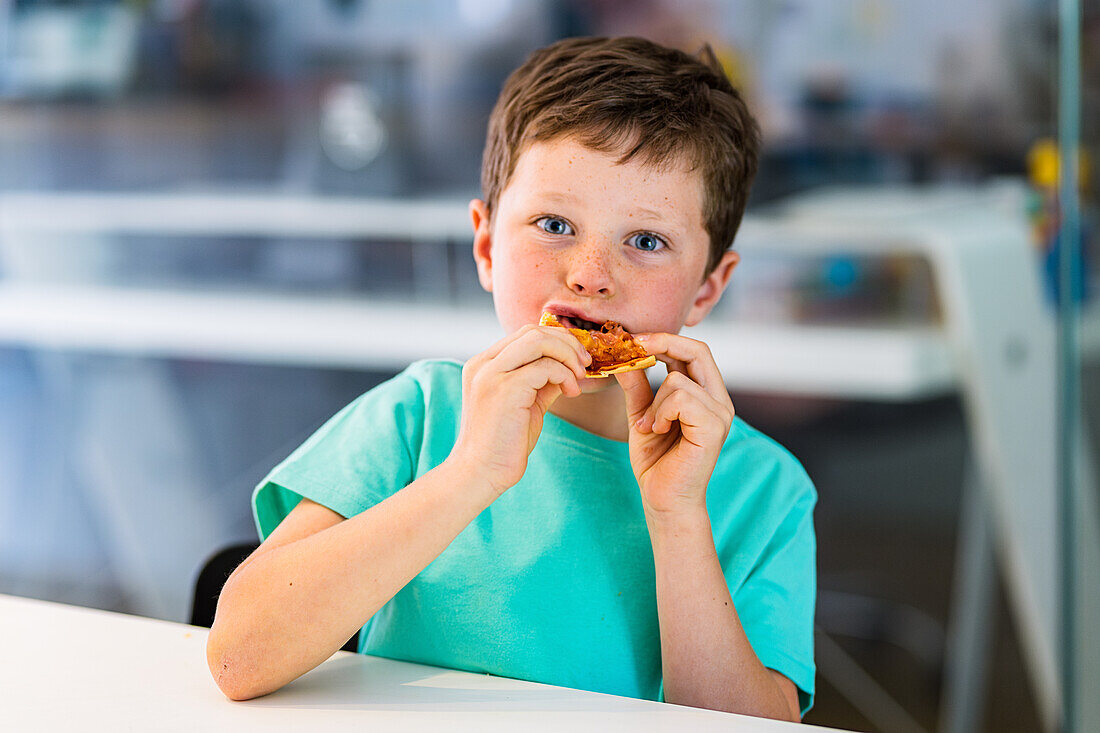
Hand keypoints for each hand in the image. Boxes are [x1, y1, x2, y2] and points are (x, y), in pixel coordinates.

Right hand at [451, 324, 590, 495]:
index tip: (578, 358)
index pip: (526, 333)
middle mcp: (483, 363)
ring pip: (539, 341)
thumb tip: (568, 366)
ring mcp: (491, 374)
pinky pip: (545, 366)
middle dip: (567, 343)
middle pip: (533, 331)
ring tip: (579, 377)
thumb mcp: (526, 403)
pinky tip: (571, 392)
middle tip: (585, 364)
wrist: (481, 473)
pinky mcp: (503, 390)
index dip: (558, 339)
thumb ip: (542, 381)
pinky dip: (565, 374)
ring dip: (568, 355)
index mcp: (484, 364)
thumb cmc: (504, 443)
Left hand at [615, 334, 734, 517]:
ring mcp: (720, 414)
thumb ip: (636, 384)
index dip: (665, 339)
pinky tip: (656, 431)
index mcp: (707, 395)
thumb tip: (622, 353)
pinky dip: (659, 412)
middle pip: (699, 350)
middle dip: (662, 343)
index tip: (634, 339)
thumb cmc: (656, 461)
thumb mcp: (641, 413)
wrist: (663, 499)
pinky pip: (680, 398)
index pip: (694, 351)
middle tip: (633, 346)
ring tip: (648, 426)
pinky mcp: (713, 428)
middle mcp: (720, 401)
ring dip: (653, 402)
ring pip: (678, 379)